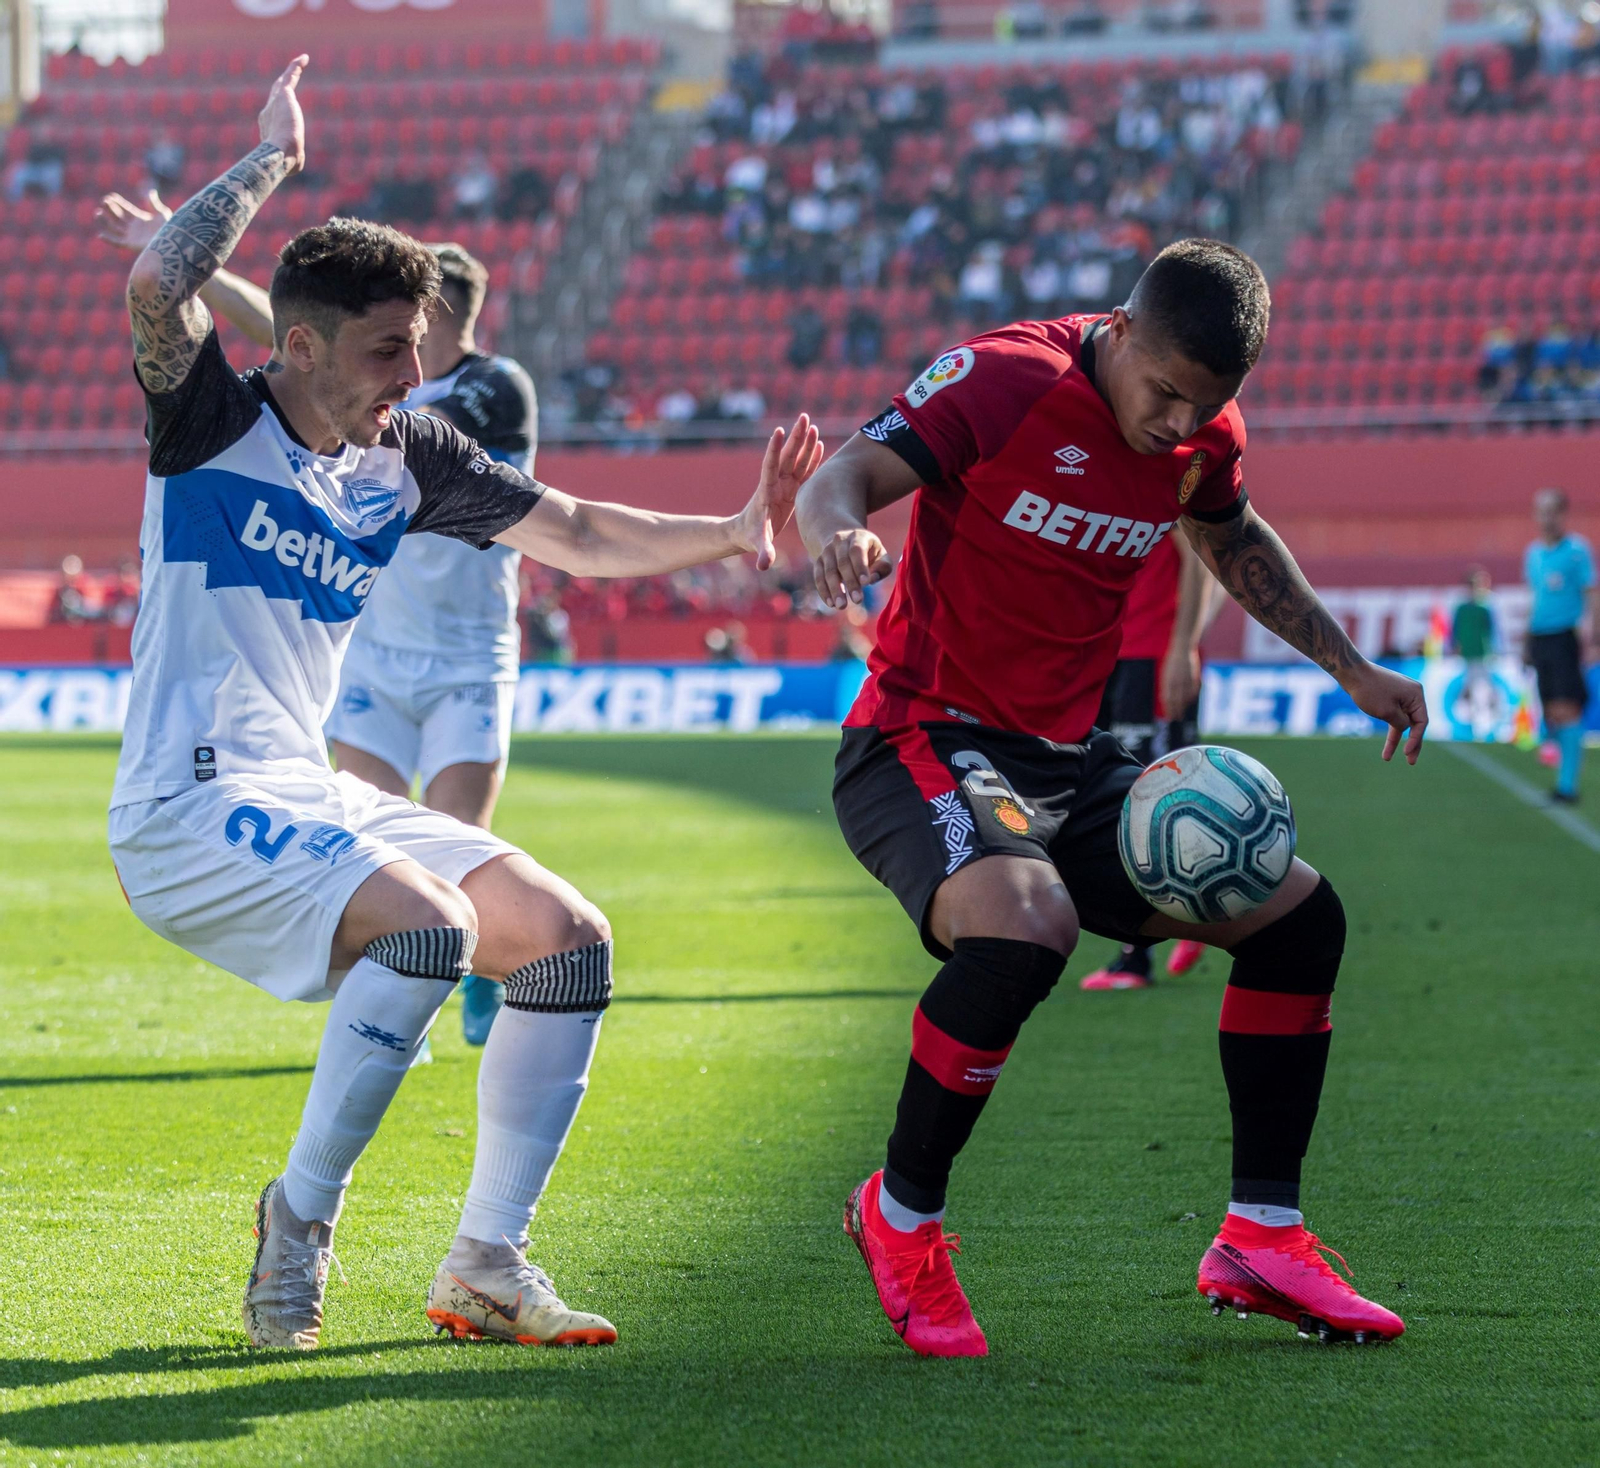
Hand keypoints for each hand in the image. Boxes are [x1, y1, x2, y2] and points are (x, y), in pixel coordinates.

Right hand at [96, 189, 170, 251]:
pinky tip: (100, 235)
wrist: (172, 242)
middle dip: (110, 210)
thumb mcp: (162, 213)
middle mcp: (134, 227)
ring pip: (114, 228)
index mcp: (140, 218)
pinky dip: (109, 240)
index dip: (118, 203)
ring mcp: (131, 236)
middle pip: (118, 217)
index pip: (125, 209)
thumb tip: (151, 192)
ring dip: (105, 221)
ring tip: (97, 213)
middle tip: (103, 201)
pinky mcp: (131, 245)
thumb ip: (154, 203)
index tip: (110, 196)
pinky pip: (118, 243)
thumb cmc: (169, 228)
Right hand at [259, 54, 308, 172]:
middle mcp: (268, 112)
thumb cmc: (285, 161)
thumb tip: (294, 167)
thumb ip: (292, 160)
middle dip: (281, 86)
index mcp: (268, 127)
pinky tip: (304, 58)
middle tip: (288, 78)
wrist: (280, 152)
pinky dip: (296, 67)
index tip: (283, 111)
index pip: (274, 116)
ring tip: (299, 63)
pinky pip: (291, 76)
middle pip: (275, 95)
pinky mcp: (284, 94)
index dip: (278, 112)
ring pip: (283, 82)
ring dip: (291, 72)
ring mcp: (274, 101)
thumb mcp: (290, 162)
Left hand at [734, 413, 822, 569]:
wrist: (747, 533)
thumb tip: (764, 565)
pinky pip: (804, 470)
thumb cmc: (751, 537)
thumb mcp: (758, 544)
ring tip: (813, 425)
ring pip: (796, 459)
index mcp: (767, 491)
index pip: (770, 466)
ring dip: (805, 443)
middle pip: (786, 456)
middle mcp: (776, 483)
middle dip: (795, 437)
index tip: (779, 432)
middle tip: (804, 418)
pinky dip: (812, 458)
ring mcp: (784, 484)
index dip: (774, 450)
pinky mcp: (792, 489)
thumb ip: (763, 552)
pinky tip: (820, 445)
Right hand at [812, 528, 892, 609]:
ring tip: (841, 606)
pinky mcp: (818, 561)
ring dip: (835, 590)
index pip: (857, 551)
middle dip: (850, 582)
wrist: (844, 540)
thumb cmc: (869, 552)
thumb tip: (871, 580)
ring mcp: (827, 551)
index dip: (860, 567)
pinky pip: (818, 577)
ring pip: (829, 571)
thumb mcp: (881, 555)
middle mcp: (839, 541)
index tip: (866, 584)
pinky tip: (831, 603)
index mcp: (858, 536)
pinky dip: (824, 591)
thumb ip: (882, 567)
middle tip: (858, 600)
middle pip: (842, 562)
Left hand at [1159, 643, 1201, 721]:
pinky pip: (1194, 692)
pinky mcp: (1195, 678)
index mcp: (1168, 681)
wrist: (1182, 650)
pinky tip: (1189, 702)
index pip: (1168, 699)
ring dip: (1184, 707)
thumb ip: (1165, 686)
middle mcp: (1178, 682)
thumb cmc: (1172, 663)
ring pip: (1186, 698)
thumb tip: (1164, 699)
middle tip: (1176, 718)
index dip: (1169, 709)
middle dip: (1176, 711)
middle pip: (1177, 701)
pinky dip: (1192, 698)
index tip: (1170, 717)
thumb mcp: (1165, 674)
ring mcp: (1187, 681)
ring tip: (1182, 713)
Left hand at [1343, 660, 1428, 763]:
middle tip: (1410, 763)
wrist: (1351, 673)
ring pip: (1402, 722)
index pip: (1422, 722)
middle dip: (1412, 744)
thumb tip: (1405, 727)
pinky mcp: (1390, 697)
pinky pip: (1394, 716)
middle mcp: (1412, 694)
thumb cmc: (1370, 691)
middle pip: (1415, 724)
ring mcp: (1402, 695)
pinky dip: (1390, 728)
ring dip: (1396, 739)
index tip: (1405, 753)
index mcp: (1416, 695)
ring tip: (1387, 758)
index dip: (1415, 739)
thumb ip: (1401, 723)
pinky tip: (1387, 744)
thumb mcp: (1387, 712)